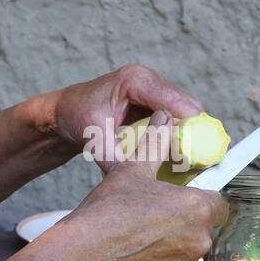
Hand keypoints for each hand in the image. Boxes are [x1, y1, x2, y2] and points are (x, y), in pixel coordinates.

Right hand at [45, 111, 228, 260]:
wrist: (81, 257)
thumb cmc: (106, 212)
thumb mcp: (133, 169)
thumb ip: (156, 143)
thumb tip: (165, 118)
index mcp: (198, 208)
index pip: (218, 199)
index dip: (201, 194)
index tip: (187, 192)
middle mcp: (199, 241)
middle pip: (204, 225)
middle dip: (185, 218)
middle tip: (156, 209)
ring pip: (188, 249)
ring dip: (173, 241)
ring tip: (141, 231)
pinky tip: (135, 252)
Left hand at [50, 64, 203, 172]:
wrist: (65, 111)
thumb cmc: (76, 117)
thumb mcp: (94, 140)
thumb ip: (114, 159)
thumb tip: (132, 181)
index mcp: (135, 81)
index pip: (176, 102)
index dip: (190, 127)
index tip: (194, 155)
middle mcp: (149, 79)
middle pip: (189, 106)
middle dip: (193, 134)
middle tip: (191, 163)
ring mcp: (154, 88)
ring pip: (187, 112)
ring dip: (188, 134)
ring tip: (185, 161)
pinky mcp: (155, 100)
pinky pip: (178, 116)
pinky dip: (180, 133)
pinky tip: (175, 153)